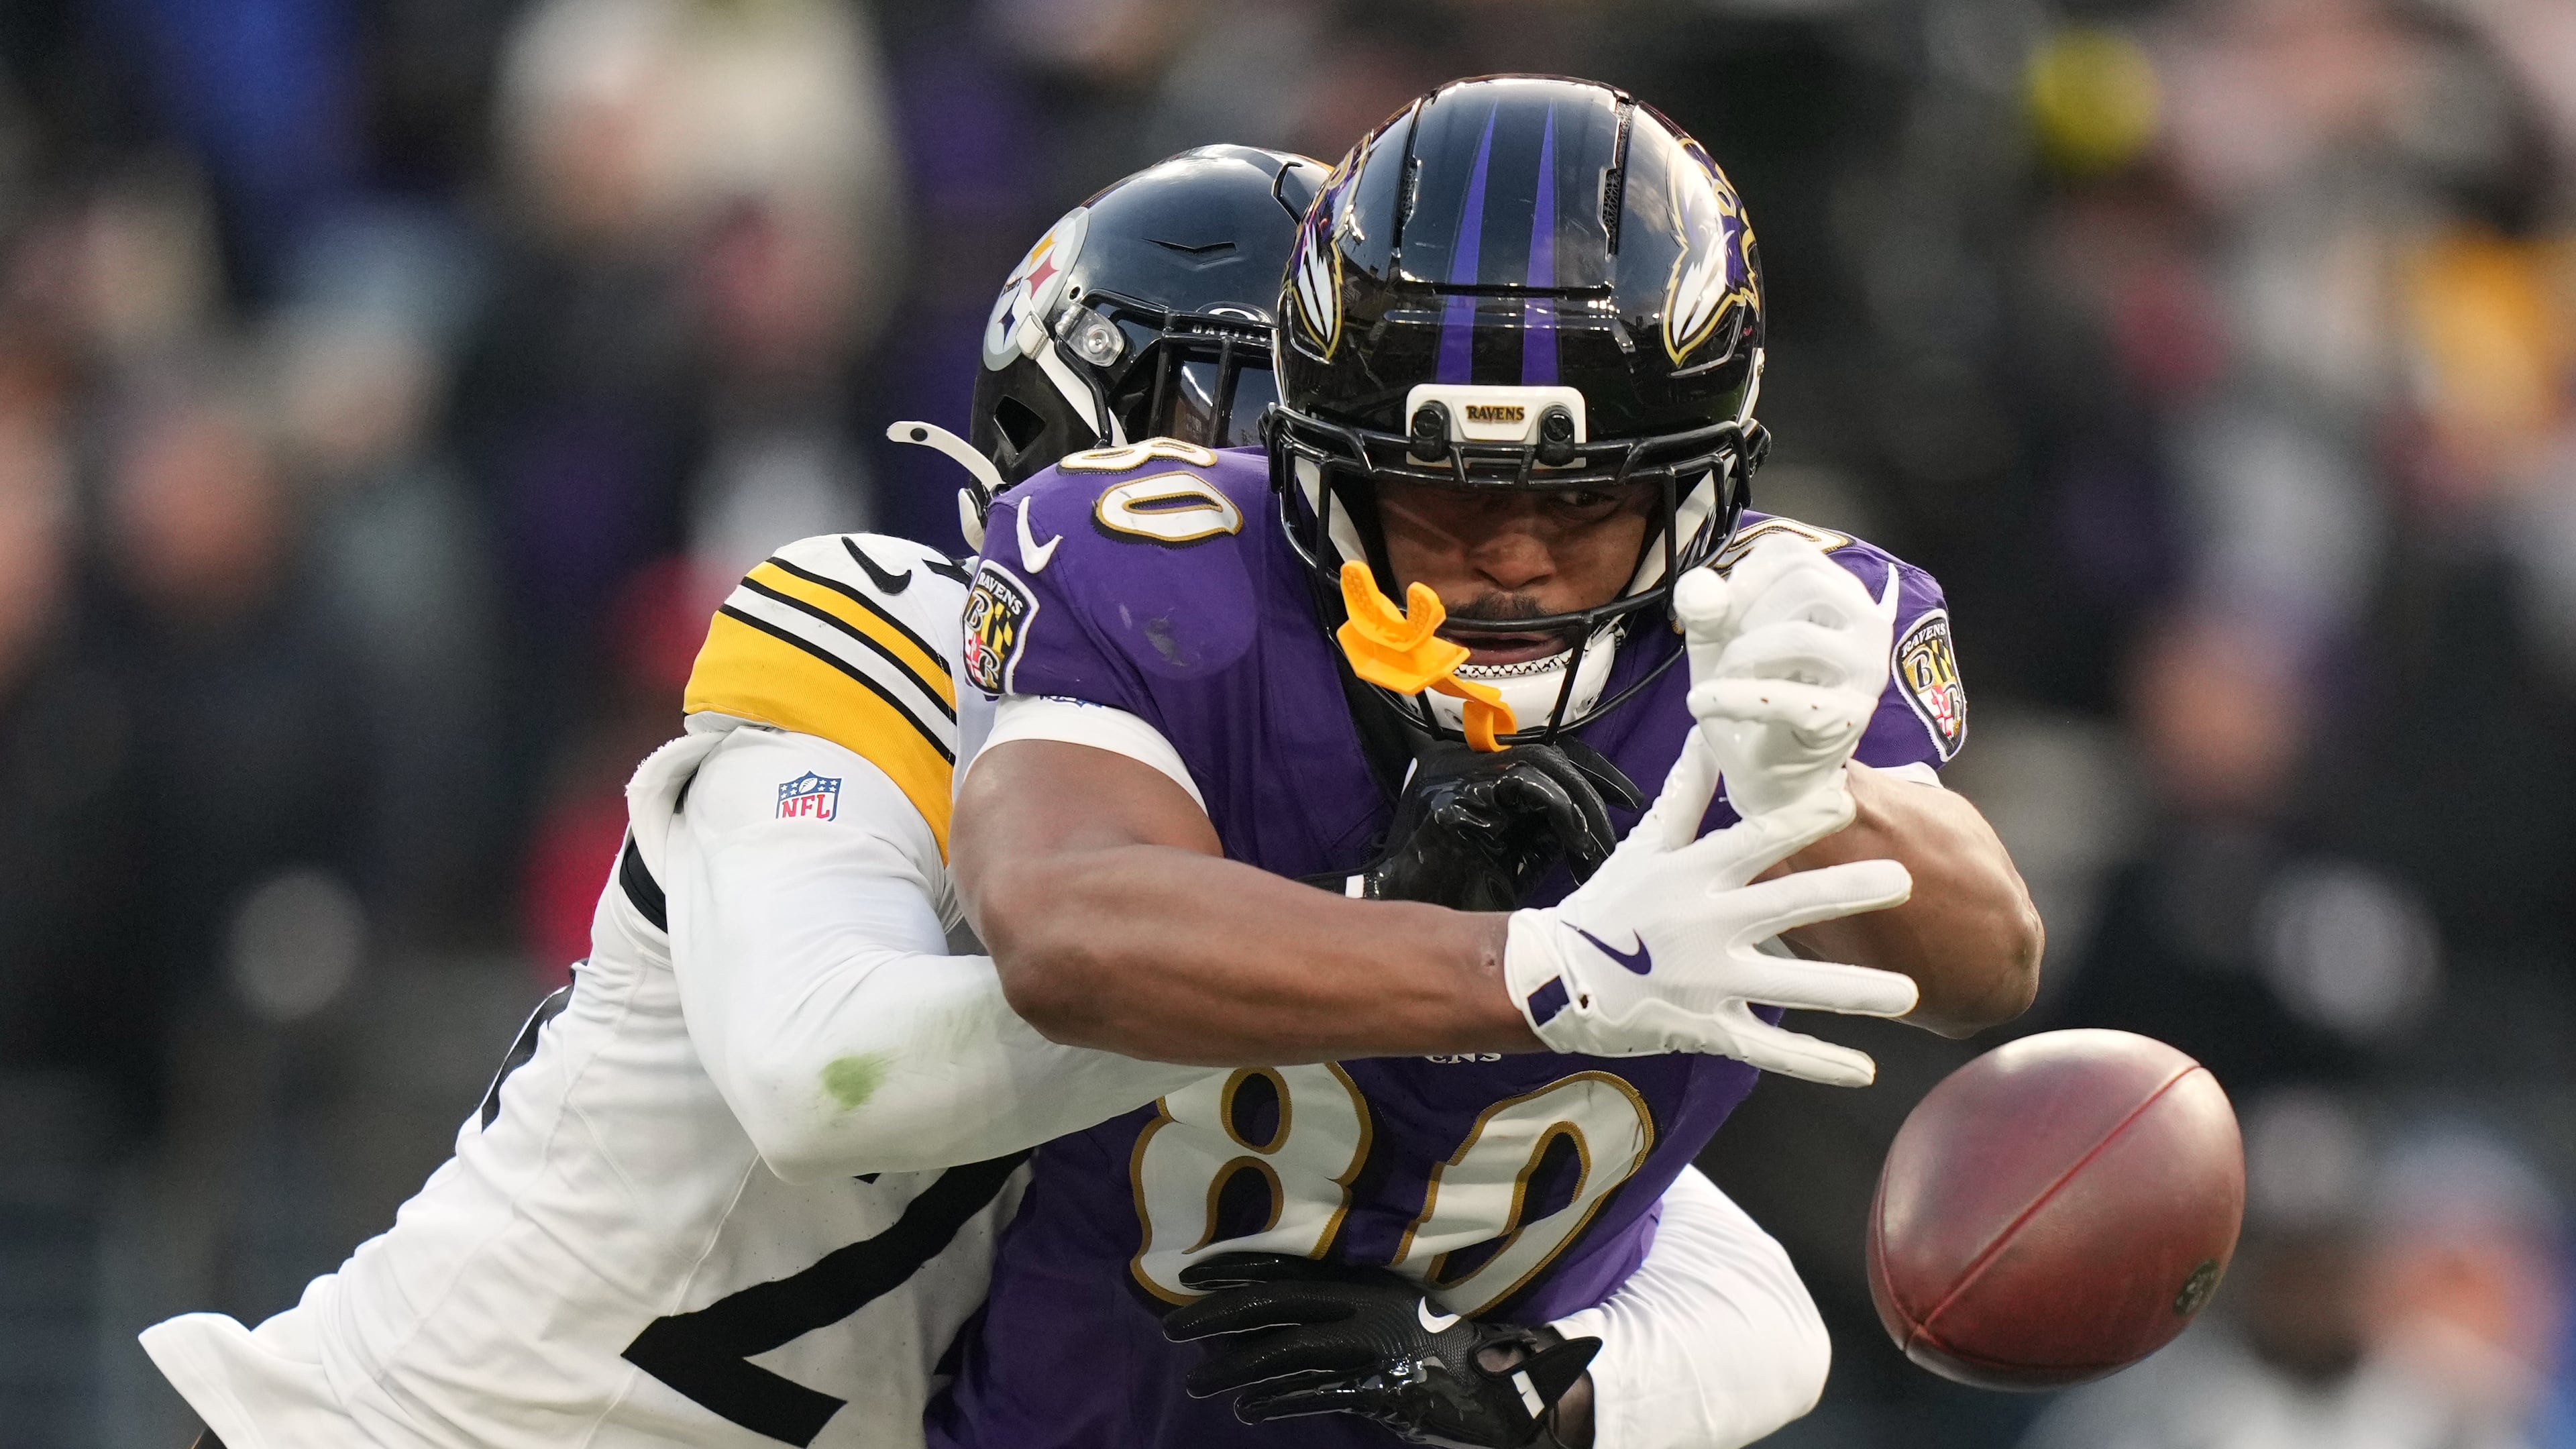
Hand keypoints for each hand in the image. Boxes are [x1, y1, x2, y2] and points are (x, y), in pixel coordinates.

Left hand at [1164, 1253, 1598, 1448]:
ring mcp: (1371, 1344)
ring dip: (1234, 1369)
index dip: (1235, 1268)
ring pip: (1285, 1351)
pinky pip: (1317, 1393)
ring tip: (1196, 1384)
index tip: (1190, 1275)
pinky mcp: (1380, 1387)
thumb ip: (1341, 1310)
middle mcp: (1362, 1302)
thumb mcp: (1388, 1312)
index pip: (1286, 1265)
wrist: (1502, 1381)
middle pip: (1273, 1303)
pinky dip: (1278, 1401)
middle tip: (1169, 1330)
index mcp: (1363, 1278)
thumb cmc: (1440, 1345)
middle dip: (1217, 1315)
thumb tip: (1277, 1316)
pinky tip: (1248, 1412)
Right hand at [1308, 741, 1643, 910]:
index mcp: (1476, 770)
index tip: (1627, 798)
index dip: (1591, 771)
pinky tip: (1576, 837)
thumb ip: (1547, 828)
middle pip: (1547, 752)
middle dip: (1595, 782)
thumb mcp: (1518, 853)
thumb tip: (1592, 819)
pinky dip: (1557, 806)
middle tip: (1627, 811)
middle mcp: (1461, 760)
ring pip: (1538, 764)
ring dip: (1579, 801)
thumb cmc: (1458, 890)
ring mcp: (1452, 774)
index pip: (1544, 753)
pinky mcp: (1450, 797)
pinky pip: (1520, 785)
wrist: (1403, 911)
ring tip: (1597, 840)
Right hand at [1502, 734, 1917, 1083]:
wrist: (1556, 979)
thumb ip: (1686, 793)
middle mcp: (1703, 927)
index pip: (1751, 842)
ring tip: (1907, 994)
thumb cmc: (1612, 905)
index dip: (1798, 822)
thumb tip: (1710, 733)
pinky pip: (1768, 1049)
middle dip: (1843, 893)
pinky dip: (1815, 1062)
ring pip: (1787, 987)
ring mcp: (1707, 983)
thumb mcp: (1645, 845)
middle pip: (1782, 907)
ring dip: (1848, 990)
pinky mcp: (1707, 1029)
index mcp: (1691, 875)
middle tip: (1901, 881)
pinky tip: (1865, 1069)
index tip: (1847, 802)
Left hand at [1673, 537, 1899, 817]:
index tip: (1720, 609)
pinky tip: (1704, 703)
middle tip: (1725, 651)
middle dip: (1746, 615)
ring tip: (1723, 681)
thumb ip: (1707, 610)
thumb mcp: (1720, 644)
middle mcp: (1866, 624)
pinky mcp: (1849, 716)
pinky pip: (1789, 697)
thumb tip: (1699, 588)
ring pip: (1799, 637)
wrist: (1773, 775)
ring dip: (1743, 657)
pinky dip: (1736, 698)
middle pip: (1803, 583)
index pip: (1793, 553)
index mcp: (1839, 594)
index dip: (1744, 574)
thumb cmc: (1754, 699)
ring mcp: (1865, 670)